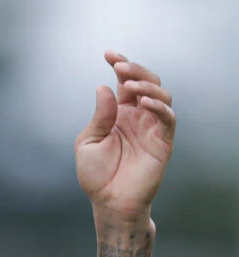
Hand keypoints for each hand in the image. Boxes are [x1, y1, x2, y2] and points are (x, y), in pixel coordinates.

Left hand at [75, 51, 174, 224]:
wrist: (109, 202)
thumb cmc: (96, 175)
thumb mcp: (89, 141)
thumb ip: (99, 116)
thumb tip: (104, 87)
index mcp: (119, 113)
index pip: (124, 82)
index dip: (120, 65)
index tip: (108, 53)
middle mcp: (138, 116)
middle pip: (145, 82)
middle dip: (134, 69)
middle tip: (119, 65)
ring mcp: (152, 127)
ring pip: (161, 95)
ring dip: (147, 85)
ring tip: (130, 84)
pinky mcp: (163, 142)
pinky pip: (167, 118)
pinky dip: (159, 106)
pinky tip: (145, 102)